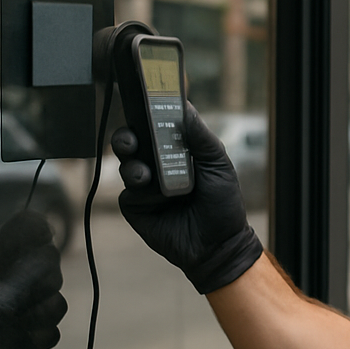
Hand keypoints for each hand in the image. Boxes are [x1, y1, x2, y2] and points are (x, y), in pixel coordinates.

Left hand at [0, 210, 66, 348]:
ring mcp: (27, 306)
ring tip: (20, 324)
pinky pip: (55, 330)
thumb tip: (50, 252)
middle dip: (44, 281)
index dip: (39, 232)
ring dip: (43, 314)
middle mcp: (17, 279)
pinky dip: (43, 336)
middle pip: (52, 263)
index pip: (30, 228)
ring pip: (58, 301)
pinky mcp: (34, 332)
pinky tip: (25, 341)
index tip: (37, 247)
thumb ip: (25, 277)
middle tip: (20, 298)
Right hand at [112, 102, 262, 292]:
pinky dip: (140, 192)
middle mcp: (157, 163)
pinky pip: (129, 193)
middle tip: (132, 138)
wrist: (218, 246)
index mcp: (177, 150)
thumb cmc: (222, 204)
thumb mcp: (219, 165)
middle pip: (133, 140)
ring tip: (146, 174)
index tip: (144, 102)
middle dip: (127, 135)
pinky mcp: (136, 207)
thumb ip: (201, 138)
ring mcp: (145, 185)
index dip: (148, 113)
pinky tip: (154, 196)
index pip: (157, 125)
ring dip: (133, 164)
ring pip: (127, 164)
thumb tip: (185, 108)